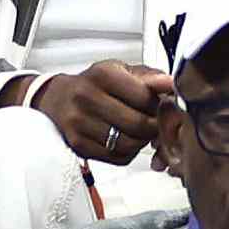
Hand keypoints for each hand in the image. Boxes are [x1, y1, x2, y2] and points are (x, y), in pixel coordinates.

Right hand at [32, 61, 173, 164]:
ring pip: (129, 143)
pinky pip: (117, 157)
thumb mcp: (120, 71)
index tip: (164, 105)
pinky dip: (129, 151)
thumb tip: (171, 83)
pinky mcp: (78, 145)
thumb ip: (149, 77)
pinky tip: (128, 139)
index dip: (160, 104)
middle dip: (155, 125)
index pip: (144, 97)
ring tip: (143, 130)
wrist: (57, 99)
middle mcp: (87, 98)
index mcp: (102, 75)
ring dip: (143, 140)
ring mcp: (80, 124)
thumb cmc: (95, 83)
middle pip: (138, 123)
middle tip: (158, 122)